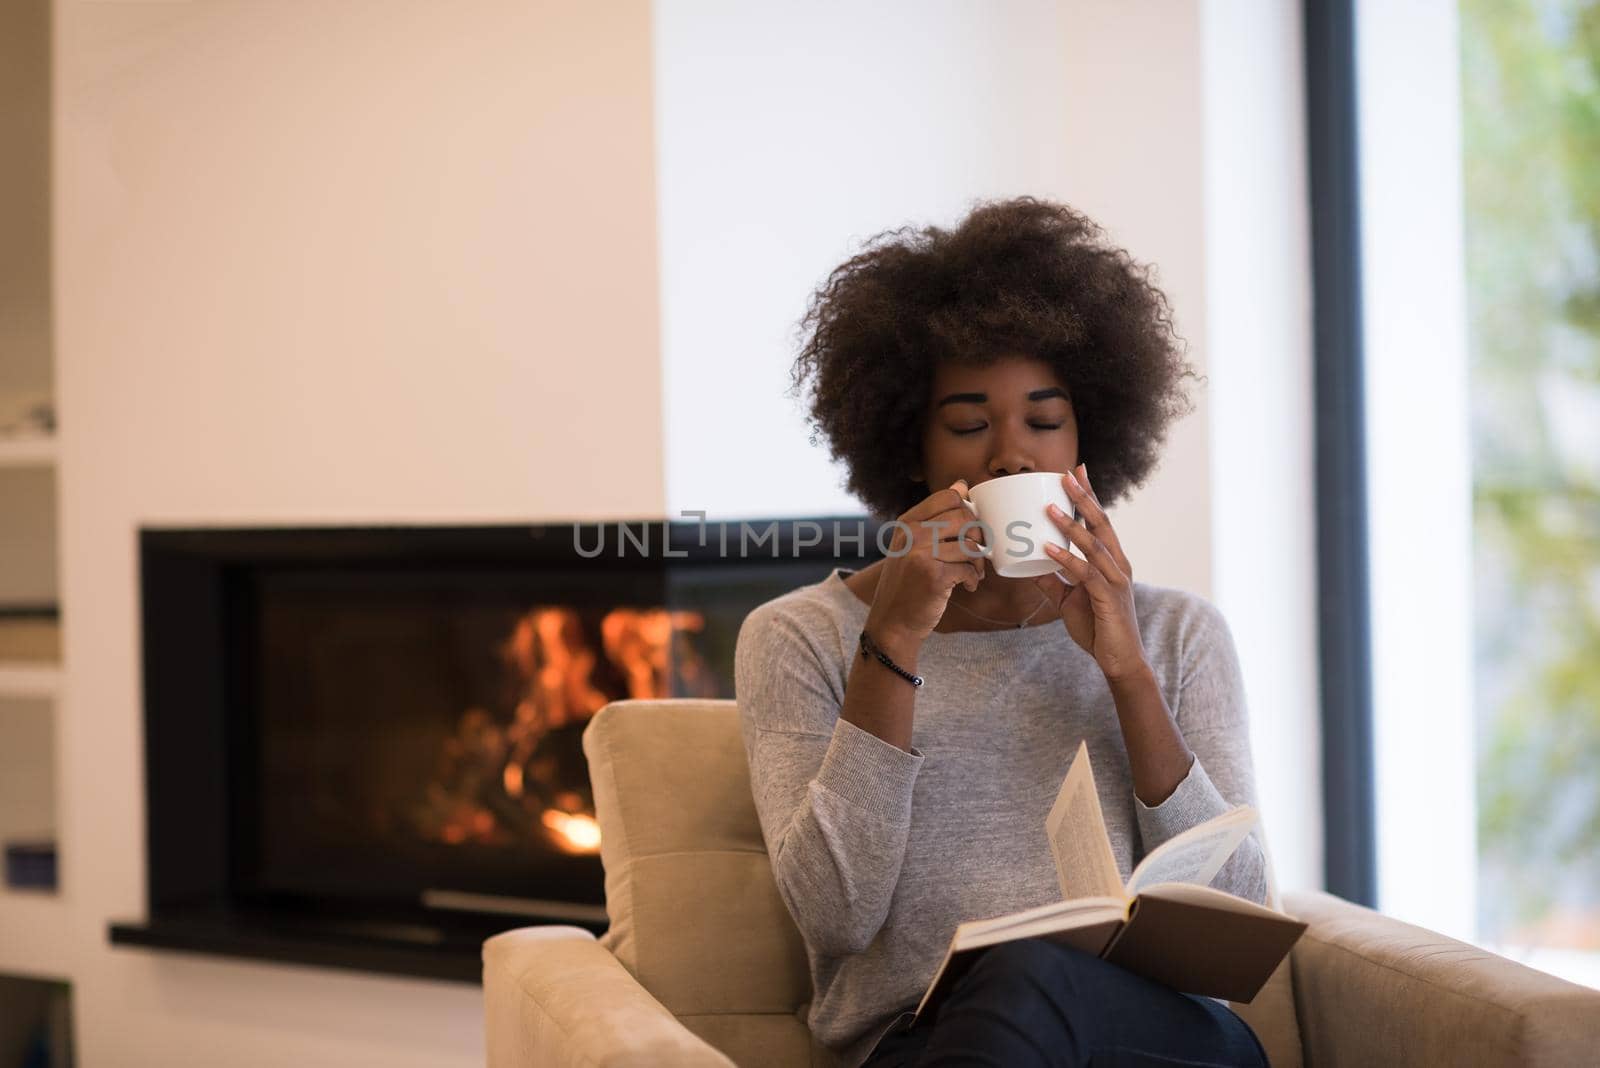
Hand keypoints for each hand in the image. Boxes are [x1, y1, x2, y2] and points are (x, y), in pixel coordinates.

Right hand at [865, 481, 988, 645]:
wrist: (892, 622)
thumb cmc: (908, 582)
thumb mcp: (913, 544)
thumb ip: (935, 516)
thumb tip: (962, 485)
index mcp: (907, 522)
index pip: (949, 496)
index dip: (967, 511)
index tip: (968, 531)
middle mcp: (911, 533)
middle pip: (965, 517)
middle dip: (978, 537)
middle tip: (977, 555)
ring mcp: (920, 554)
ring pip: (970, 544)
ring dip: (979, 562)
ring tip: (974, 573)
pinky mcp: (933, 576)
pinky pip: (969, 568)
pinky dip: (973, 579)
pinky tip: (967, 586)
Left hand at [1030, 463, 1149, 682]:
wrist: (1120, 661)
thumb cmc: (1099, 628)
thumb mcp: (1068, 600)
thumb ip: (1052, 581)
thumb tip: (1028, 566)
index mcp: (1112, 562)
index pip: (1100, 522)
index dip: (1089, 496)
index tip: (1076, 471)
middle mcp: (1118, 565)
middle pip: (1101, 524)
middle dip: (1083, 498)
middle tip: (1066, 474)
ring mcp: (1116, 580)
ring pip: (1093, 545)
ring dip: (1069, 525)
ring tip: (1048, 507)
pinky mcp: (1108, 598)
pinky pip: (1084, 574)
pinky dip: (1065, 559)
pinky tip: (1048, 549)